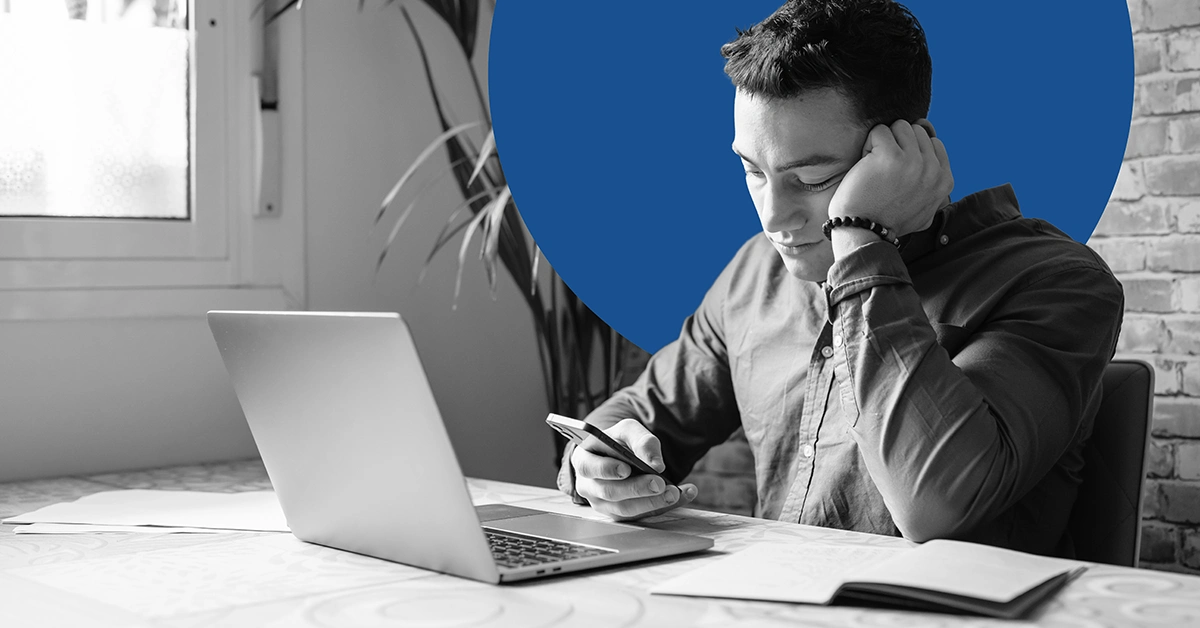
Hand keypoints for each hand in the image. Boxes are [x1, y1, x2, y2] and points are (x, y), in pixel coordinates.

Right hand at [571, 419, 697, 520]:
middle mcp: (588, 485)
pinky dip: (664, 506)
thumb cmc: (619, 442)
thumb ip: (641, 441)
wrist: (621, 456)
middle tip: (660, 483)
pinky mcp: (620, 514)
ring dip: (652, 503)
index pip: (588, 467)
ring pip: (625, 509)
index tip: (626, 469)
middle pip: (610, 492)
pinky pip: (641, 515)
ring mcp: (602, 503)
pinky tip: (683, 495)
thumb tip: (656, 465)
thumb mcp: (629, 430)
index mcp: (583, 459)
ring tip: (675, 492)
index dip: (606, 469)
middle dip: (637, 489)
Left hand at [827, 118, 952, 236]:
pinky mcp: (891, 156)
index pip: (932, 142)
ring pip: (900, 126)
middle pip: (916, 131)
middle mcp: (933, 170)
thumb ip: (934, 183)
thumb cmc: (888, 220)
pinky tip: (865, 166)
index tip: (898, 174)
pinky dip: (868, 145)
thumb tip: (934, 140)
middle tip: (884, 171)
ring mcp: (914, 162)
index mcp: (945, 180)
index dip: (911, 151)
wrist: (864, 231)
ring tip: (875, 167)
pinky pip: (880, 131)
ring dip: (883, 142)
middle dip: (897, 144)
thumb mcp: (925, 209)